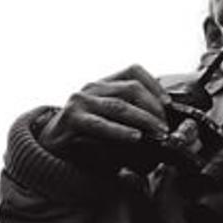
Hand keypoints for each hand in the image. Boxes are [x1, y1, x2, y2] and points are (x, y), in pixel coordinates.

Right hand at [39, 65, 171, 155]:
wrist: (53, 151)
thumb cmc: (90, 138)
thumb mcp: (115, 123)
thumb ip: (135, 119)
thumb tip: (164, 127)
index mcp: (105, 84)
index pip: (133, 71)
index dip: (155, 85)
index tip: (169, 104)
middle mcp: (93, 88)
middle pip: (131, 88)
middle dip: (154, 108)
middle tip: (166, 127)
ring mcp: (81, 102)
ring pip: (119, 105)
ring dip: (144, 120)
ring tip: (158, 133)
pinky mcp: (72, 120)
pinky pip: (101, 124)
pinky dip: (121, 131)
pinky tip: (135, 137)